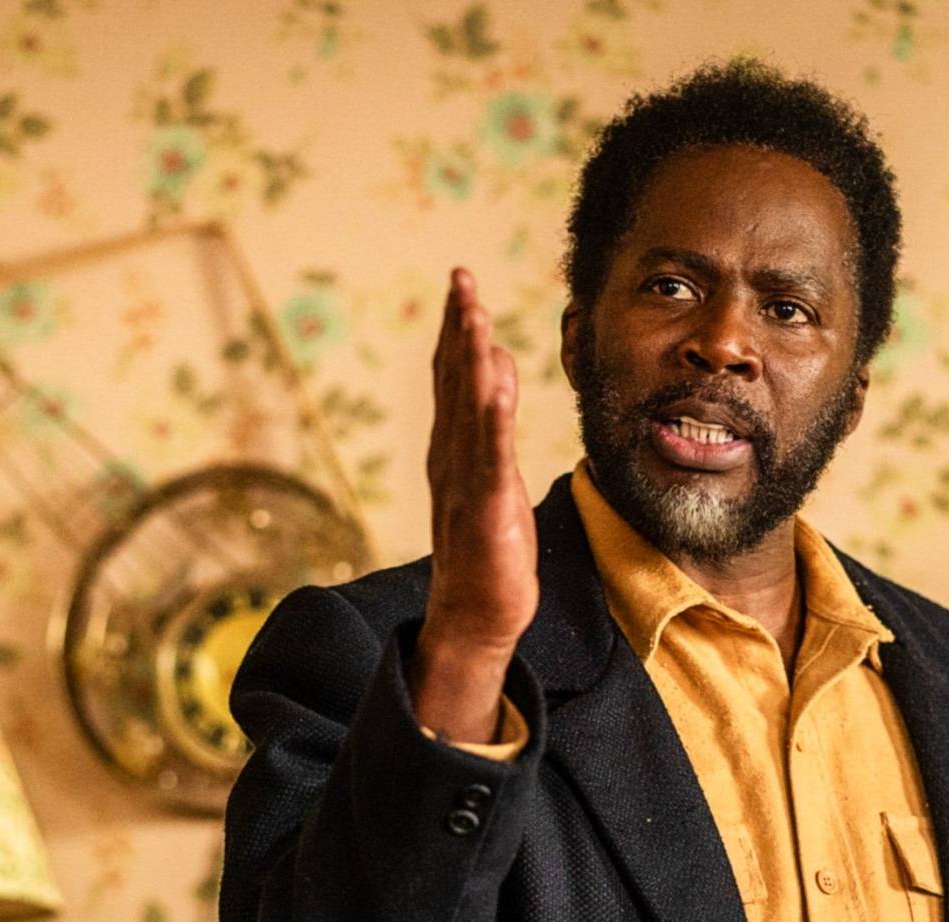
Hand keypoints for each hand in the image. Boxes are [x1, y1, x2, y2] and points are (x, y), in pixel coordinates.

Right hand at [408, 268, 538, 743]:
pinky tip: (496, 389)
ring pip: (467, 411)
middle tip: (461, 278)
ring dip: (468, 362)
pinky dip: (491, 423)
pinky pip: (489, 460)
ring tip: (473, 315)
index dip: (456, 327)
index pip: (453, 376)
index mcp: (454, 447)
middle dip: (457, 328)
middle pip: (453, 382)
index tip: (461, 281)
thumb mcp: (491, 473)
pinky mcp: (487, 511)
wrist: (473, 616)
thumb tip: (494, 362)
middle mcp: (452, 457)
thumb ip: (489, 420)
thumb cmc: (486, 545)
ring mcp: (466, 483)